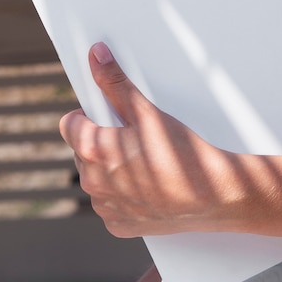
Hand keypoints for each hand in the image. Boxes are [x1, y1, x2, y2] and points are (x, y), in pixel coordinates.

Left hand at [60, 42, 241, 237]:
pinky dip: (123, 195)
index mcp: (93, 149)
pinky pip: (111, 203)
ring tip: (146, 163)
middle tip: (136, 140)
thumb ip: (116, 83)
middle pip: (84, 152)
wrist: (212, 195)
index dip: (88, 117)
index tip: (109, 117)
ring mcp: (104, 207)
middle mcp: (91, 181)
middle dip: (103, 143)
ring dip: (112, 170)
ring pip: (97, 178)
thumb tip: (96, 56)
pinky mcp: (117, 225)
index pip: (69, 125)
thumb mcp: (147, 112)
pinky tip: (148, 187)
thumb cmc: (181, 152)